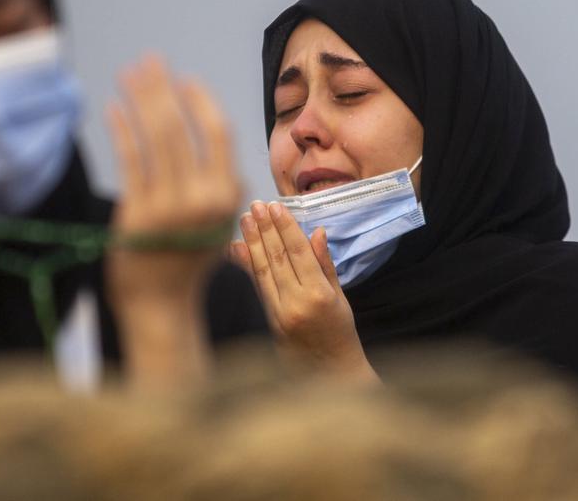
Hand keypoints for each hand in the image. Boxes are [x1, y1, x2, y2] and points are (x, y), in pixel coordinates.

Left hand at [105, 56, 241, 388]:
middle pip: (179, 127)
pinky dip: (122, 129)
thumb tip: (214, 143)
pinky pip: (130, 160)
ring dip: (140, 99)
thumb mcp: (217, 222)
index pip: (217, 133)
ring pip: (154, 137)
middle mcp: (201, 198)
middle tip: (149, 60)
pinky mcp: (137, 213)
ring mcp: (168, 206)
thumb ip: (220, 186)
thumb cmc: (187, 259)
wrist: (161, 303)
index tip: (183, 80)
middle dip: (162, 88)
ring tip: (130, 74)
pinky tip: (114, 108)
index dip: (199, 101)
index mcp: (227, 196)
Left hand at [233, 201, 377, 383]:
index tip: (275, 207)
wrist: (328, 371)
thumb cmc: (339, 331)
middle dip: (264, 230)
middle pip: (277, 258)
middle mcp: (297, 304)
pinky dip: (245, 266)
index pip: (298, 253)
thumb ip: (325, 264)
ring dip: (251, 243)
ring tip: (245, 220)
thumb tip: (316, 231)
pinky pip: (256, 287)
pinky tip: (236, 249)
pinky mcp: (267, 321)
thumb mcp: (340, 296)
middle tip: (255, 206)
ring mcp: (279, 314)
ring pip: (262, 271)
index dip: (285, 228)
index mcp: (319, 295)